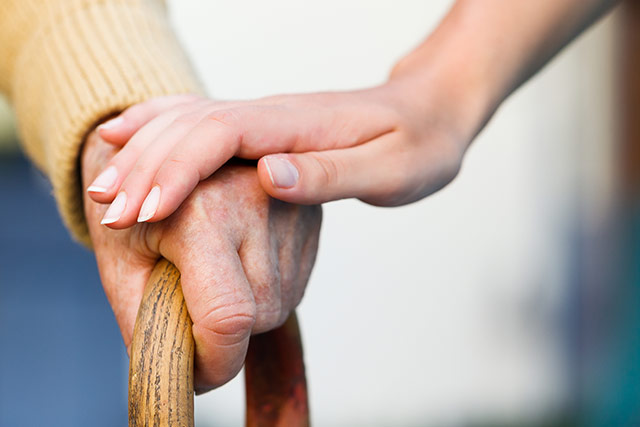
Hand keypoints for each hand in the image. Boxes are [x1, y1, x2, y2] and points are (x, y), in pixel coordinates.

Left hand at [82, 129, 321, 391]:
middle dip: (223, 334)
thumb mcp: (121, 262)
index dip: (213, 361)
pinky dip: (263, 290)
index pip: (227, 315)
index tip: (194, 374)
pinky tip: (237, 261)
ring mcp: (292, 205)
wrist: (165, 147)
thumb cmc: (135, 203)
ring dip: (246, 311)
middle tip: (188, 305)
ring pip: (280, 303)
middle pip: (258, 316)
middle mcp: (259, 199)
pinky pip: (293, 283)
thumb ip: (146, 324)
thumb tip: (184, 373)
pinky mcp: (310, 214)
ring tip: (211, 273)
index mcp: (203, 208)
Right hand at [88, 78, 472, 228]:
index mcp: (298, 126)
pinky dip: (159, 127)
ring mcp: (264, 118)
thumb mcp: (390, 170)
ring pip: (187, 123)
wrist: (431, 110)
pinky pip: (200, 121)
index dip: (178, 171)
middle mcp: (272, 115)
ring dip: (143, 153)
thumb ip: (330, 175)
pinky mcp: (263, 128)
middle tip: (106, 212)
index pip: (221, 138)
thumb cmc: (419, 144)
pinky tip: (129, 134)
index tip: (143, 211)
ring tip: (102, 187)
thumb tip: (267, 176)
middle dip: (145, 169)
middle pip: (192, 129)